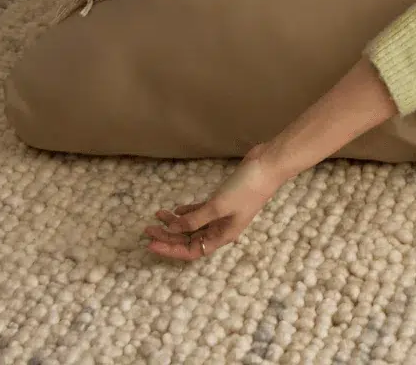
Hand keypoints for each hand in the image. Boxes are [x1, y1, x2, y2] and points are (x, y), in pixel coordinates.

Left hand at [142, 142, 287, 261]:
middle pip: (189, 239)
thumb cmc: (246, 189)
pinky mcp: (223, 200)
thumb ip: (194, 219)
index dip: (170, 250)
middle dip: (168, 235)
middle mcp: (221, 229)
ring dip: (175, 222)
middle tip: (148, 229)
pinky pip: (200, 212)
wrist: (267, 165)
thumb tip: (173, 229)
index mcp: (223, 236)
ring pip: (193, 225)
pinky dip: (187, 212)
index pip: (191, 251)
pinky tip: (175, 209)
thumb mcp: (218, 206)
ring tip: (158, 216)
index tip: (151, 244)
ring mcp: (222, 214)